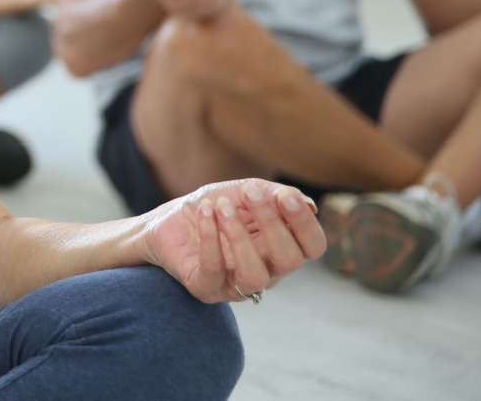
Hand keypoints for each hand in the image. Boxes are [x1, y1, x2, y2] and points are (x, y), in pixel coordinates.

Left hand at [143, 179, 325, 303]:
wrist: (168, 221)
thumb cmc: (213, 207)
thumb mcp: (243, 192)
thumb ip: (273, 194)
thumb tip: (309, 204)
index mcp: (281, 250)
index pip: (313, 247)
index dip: (304, 223)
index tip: (284, 195)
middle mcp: (267, 273)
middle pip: (289, 260)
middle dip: (272, 223)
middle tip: (249, 192)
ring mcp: (236, 286)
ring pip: (254, 275)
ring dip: (239, 235)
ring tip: (221, 206)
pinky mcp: (205, 289)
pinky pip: (213, 270)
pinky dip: (209, 237)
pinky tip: (205, 212)